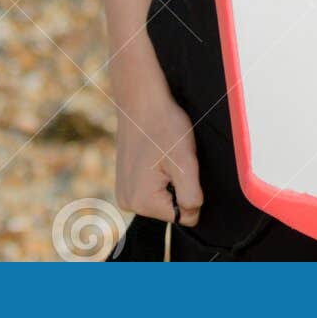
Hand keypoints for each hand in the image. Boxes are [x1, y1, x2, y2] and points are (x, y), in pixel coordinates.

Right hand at [115, 91, 203, 225]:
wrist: (140, 100)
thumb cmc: (163, 125)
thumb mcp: (185, 161)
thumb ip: (191, 195)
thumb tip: (193, 213)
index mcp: (142, 202)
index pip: (185, 216)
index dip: (192, 191)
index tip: (180, 166)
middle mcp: (128, 203)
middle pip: (172, 209)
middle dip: (178, 185)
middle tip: (172, 158)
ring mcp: (123, 193)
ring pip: (163, 198)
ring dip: (168, 179)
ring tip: (163, 155)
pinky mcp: (124, 183)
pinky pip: (151, 189)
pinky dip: (157, 175)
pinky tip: (154, 156)